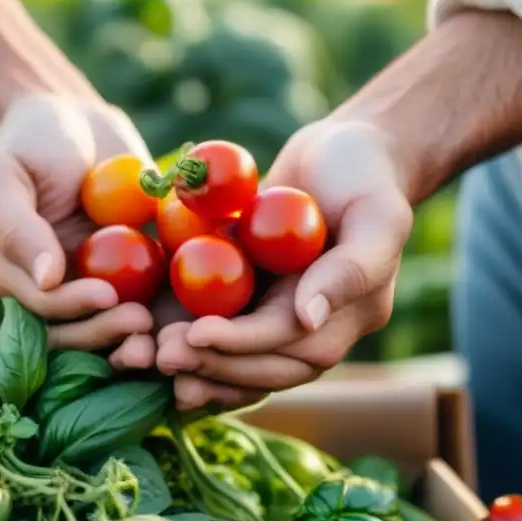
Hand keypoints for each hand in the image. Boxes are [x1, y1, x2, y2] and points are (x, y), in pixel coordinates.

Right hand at [0, 94, 156, 368]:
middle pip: (83, 331)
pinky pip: (159, 298)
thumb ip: (17, 230)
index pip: (45, 310)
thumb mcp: (2, 178)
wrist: (72, 120)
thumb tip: (46, 280)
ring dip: (146, 339)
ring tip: (172, 336)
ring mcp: (101, 287)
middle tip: (143, 323)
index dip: (74, 309)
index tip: (106, 296)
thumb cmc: (26, 144)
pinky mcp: (140, 276)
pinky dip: (178, 312)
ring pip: (122, 327)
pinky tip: (201, 314)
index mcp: (18, 280)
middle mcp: (59, 294)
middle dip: (112, 334)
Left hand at [156, 118, 413, 408]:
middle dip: (209, 365)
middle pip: (257, 366)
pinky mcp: (247, 298)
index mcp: (343, 319)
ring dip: (193, 366)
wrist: (345, 153)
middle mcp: (307, 328)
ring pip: (234, 360)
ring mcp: (274, 315)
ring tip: (147, 359)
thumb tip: (307, 319)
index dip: (241, 345)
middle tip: (161, 356)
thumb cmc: (368, 178)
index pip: (287, 343)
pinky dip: (183, 338)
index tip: (196, 335)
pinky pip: (215, 327)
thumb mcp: (377, 217)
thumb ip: (350, 270)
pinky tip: (144, 339)